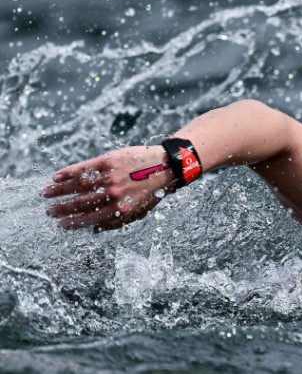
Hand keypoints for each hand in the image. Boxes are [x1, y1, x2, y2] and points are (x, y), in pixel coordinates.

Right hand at [44, 146, 173, 231]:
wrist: (166, 166)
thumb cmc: (151, 192)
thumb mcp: (138, 212)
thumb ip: (116, 223)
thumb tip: (93, 231)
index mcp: (120, 209)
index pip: (89, 218)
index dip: (72, 222)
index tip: (59, 224)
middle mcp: (113, 194)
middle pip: (80, 203)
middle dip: (61, 208)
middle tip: (48, 211)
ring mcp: (111, 176)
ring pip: (78, 185)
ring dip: (59, 190)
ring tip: (46, 193)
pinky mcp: (110, 160)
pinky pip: (84, 167)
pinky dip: (68, 172)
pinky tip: (56, 176)